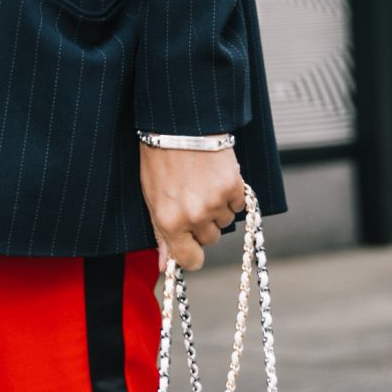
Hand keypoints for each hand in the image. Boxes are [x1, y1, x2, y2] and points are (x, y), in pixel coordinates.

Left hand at [139, 143, 245, 272]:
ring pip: (226, 222)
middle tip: (193, 201)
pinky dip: (231, 195)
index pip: (190, 260)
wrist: (178, 126)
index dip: (193, 255)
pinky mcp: (233, 186)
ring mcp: (215, 202)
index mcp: (169, 222)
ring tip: (203, 185)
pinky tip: (216, 178)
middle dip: (204, 225)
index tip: (192, 247)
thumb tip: (164, 266)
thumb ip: (161, 234)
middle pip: (211, 240)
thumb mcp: (152, 199)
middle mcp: (194, 216)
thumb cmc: (160, 161)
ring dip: (218, 208)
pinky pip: (238, 204)